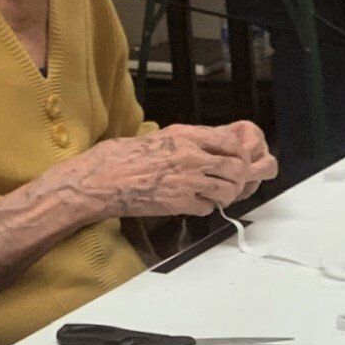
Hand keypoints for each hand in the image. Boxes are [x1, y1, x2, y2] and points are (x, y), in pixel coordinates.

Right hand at [70, 121, 276, 218]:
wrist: (104, 179)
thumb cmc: (126, 157)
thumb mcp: (162, 137)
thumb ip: (190, 140)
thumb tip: (213, 145)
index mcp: (186, 137)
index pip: (230, 143)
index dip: (239, 154)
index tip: (238, 161)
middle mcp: (191, 158)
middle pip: (235, 169)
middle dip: (237, 178)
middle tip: (231, 182)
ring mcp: (187, 182)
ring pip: (226, 191)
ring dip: (225, 195)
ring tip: (216, 196)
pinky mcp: (180, 203)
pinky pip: (208, 208)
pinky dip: (206, 208)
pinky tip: (195, 203)